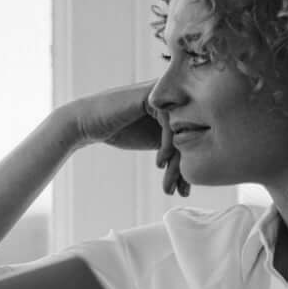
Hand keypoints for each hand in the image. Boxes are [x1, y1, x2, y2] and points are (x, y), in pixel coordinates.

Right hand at [64, 82, 188, 197]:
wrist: (88, 123)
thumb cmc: (120, 131)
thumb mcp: (155, 142)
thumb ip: (176, 146)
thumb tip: (198, 171)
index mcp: (178, 107)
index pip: (192, 139)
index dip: (188, 167)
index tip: (183, 190)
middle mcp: (175, 98)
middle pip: (190, 137)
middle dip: (184, 169)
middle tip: (180, 193)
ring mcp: (165, 95)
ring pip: (181, 133)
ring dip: (176, 164)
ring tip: (168, 186)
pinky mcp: (153, 96)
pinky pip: (169, 125)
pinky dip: (167, 147)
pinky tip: (158, 163)